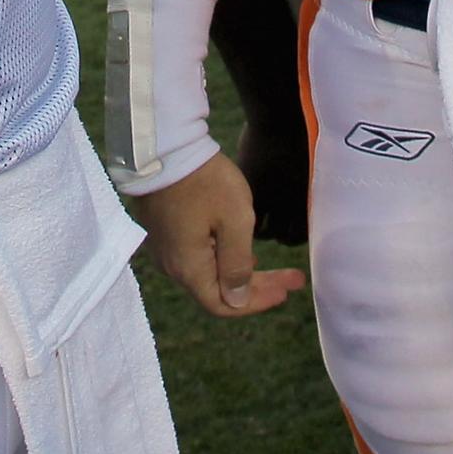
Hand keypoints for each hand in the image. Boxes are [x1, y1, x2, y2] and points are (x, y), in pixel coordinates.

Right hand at [126, 152, 305, 318]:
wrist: (165, 148)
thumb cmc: (205, 182)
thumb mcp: (235, 221)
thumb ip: (238, 265)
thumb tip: (237, 300)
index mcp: (189, 269)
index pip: (224, 305)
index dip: (257, 302)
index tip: (286, 289)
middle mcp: (172, 266)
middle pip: (216, 290)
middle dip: (256, 286)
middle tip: (290, 278)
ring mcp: (164, 248)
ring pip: (206, 272)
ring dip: (239, 270)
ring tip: (266, 263)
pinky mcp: (162, 230)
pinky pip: (194, 255)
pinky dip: (220, 257)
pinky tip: (237, 245)